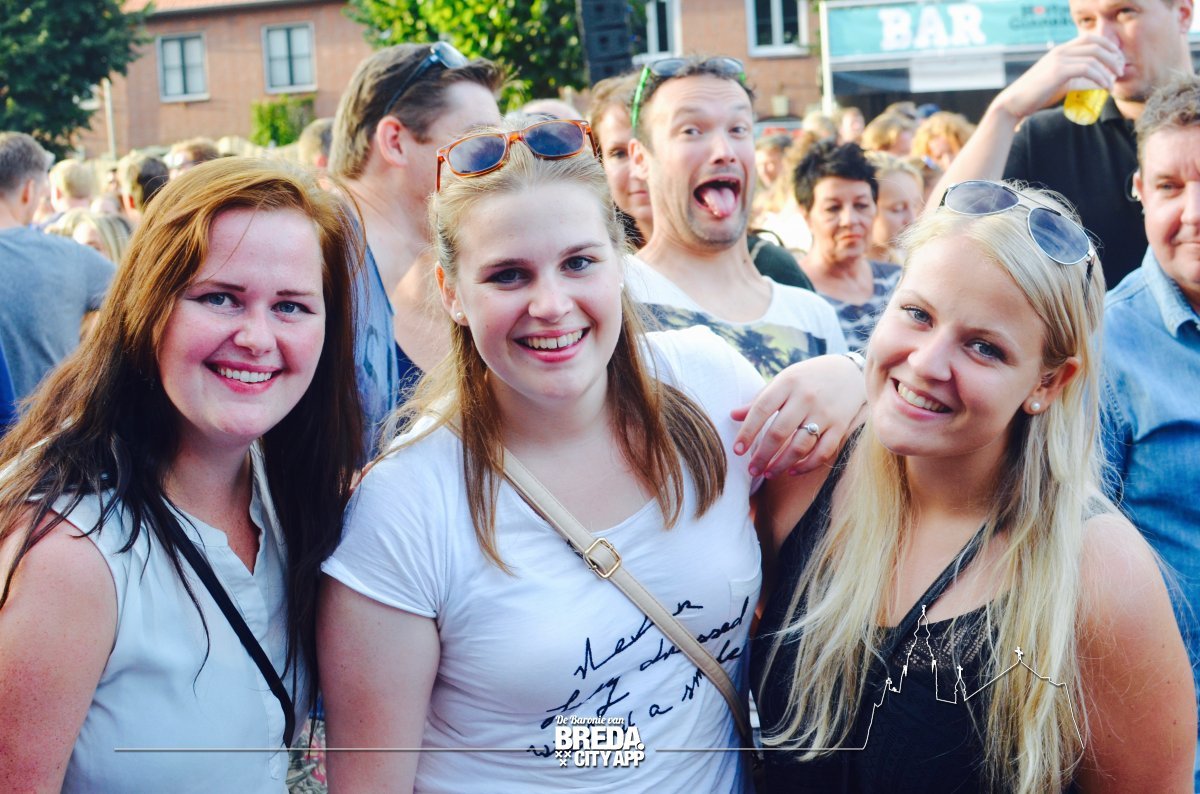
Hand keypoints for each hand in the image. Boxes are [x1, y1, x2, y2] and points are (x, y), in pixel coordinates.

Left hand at [731, 354, 865, 477]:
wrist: (850, 372)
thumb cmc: (808, 378)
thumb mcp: (784, 380)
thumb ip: (761, 399)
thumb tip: (733, 415)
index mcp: (787, 383)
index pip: (761, 409)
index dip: (747, 432)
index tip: (737, 450)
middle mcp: (805, 398)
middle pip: (779, 432)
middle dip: (762, 455)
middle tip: (751, 470)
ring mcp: (824, 413)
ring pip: (799, 446)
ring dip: (781, 464)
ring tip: (768, 473)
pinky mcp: (840, 426)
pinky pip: (822, 452)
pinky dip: (806, 465)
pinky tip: (792, 471)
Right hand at [992, 34, 1123, 121]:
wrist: (1014, 103)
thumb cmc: (1036, 96)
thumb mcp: (1060, 83)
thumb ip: (1076, 79)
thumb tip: (1098, 82)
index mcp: (1061, 51)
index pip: (1091, 38)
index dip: (1108, 47)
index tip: (1116, 62)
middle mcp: (1061, 51)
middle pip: (1096, 44)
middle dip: (1113, 56)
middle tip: (1121, 71)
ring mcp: (1059, 60)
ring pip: (1094, 56)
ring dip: (1109, 69)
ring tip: (1113, 83)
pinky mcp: (1058, 71)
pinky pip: (1087, 69)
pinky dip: (1100, 77)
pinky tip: (1104, 87)